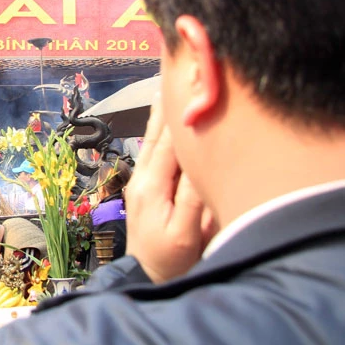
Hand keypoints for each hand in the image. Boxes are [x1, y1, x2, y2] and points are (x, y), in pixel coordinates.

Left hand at [125, 95, 214, 283]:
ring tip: (169, 79)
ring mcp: (142, 180)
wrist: (147, 278)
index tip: (190, 82)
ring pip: (154, 137)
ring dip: (163, 109)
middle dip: (169, 100)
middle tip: (177, 65)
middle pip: (158, 131)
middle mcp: (142, 177)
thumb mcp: (186, 234)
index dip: (180, 110)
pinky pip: (154, 148)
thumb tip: (203, 162)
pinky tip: (165, 114)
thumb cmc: (170, 261)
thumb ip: (194, 199)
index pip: (169, 140)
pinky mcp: (146, 185)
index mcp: (152, 186)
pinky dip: (161, 127)